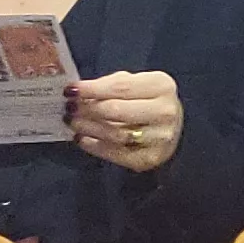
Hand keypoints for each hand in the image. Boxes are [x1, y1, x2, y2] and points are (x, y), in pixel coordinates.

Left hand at [67, 70, 182, 172]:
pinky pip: (116, 153)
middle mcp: (164, 111)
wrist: (173, 128)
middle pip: (116, 110)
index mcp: (161, 86)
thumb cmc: (149, 101)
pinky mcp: (149, 158)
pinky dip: (95, 147)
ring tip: (73, 123)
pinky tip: (83, 139)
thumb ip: (112, 85)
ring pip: (114, 133)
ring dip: (88, 128)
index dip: (92, 89)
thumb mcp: (137, 84)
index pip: (120, 87)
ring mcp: (159, 138)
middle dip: (87, 109)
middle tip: (69, 109)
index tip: (70, 90)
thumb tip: (79, 91)